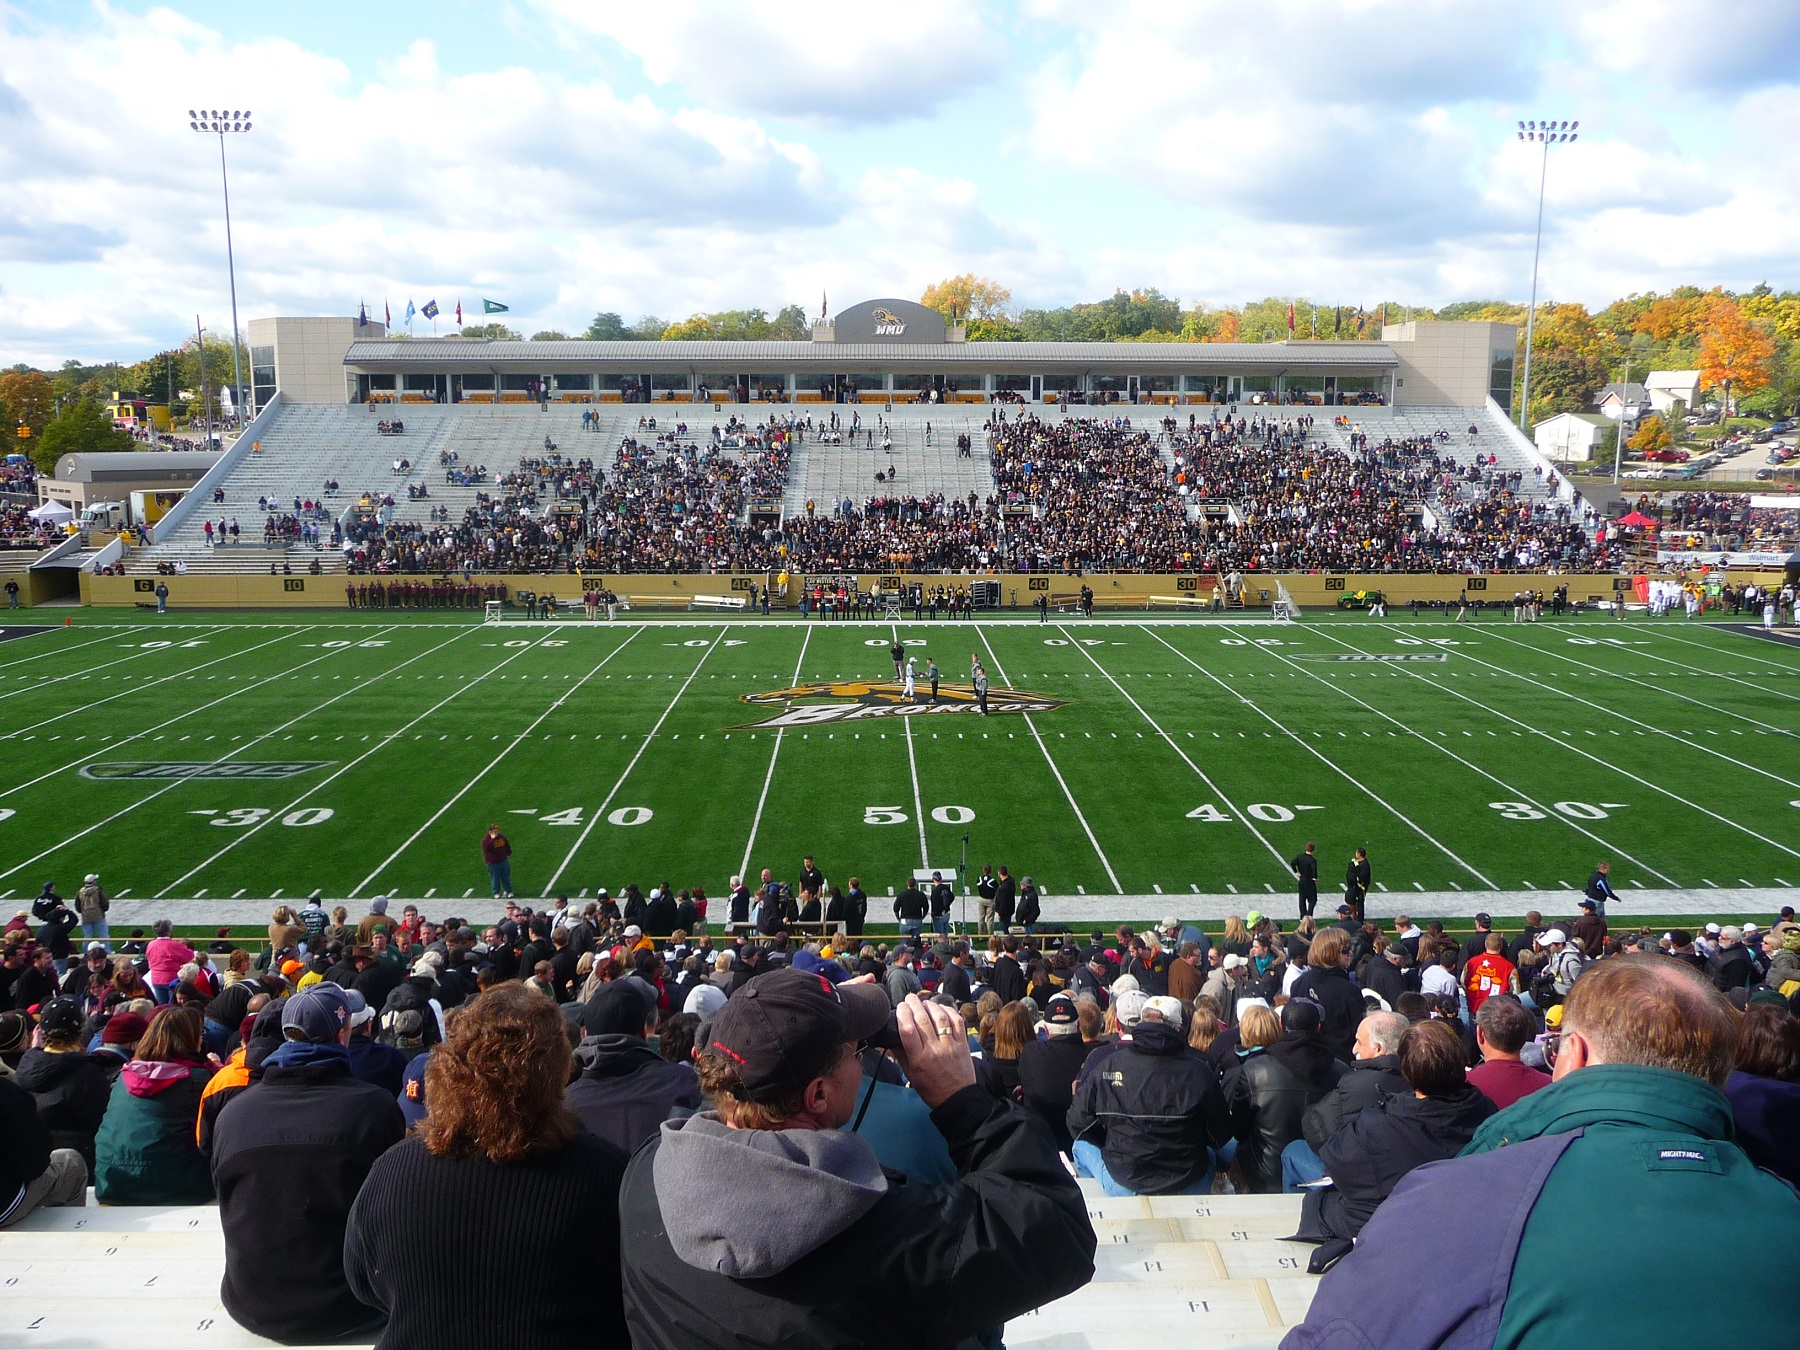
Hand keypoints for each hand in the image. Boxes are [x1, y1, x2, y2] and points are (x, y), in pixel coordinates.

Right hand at [893, 994, 975, 1108]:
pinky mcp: (963, 1044)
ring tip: (924, 1002)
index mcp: (918, 1059)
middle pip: (922, 1020)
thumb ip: (901, 1055)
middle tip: (909, 998)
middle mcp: (934, 1050)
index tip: (900, 1007)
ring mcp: (950, 1046)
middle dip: (914, 1004)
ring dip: (930, 1005)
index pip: (907, 1030)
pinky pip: (957, 1021)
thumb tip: (890, 1037)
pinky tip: (941, 1008)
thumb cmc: (931, 1088)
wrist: (957, 1098)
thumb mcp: (911, 1074)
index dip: (902, 1013)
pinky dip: (948, 1010)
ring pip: (939, 1017)